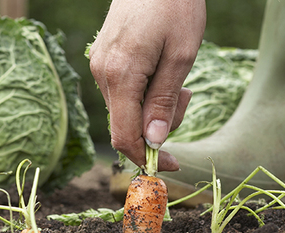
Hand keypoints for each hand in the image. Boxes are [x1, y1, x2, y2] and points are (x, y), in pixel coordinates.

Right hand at [89, 0, 205, 170]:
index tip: (171, 165)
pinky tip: (159, 69)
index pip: (124, 136)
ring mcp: (100, 64)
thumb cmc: (175, 7)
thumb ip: (164, 101)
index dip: (146, 157)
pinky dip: (144, 91)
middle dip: (159, 123)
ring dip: (153, 105)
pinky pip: (122, 91)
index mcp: (120, 75)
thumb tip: (153, 142)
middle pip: (126, 124)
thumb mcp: (180, 57)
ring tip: (176, 77)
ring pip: (125, 108)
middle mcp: (102, 73)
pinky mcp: (104, 58)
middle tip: (185, 95)